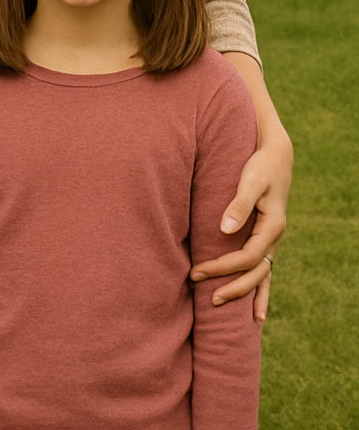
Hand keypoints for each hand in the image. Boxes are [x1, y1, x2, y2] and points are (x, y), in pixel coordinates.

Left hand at [190, 127, 292, 320]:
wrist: (276, 156)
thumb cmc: (260, 165)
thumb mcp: (251, 181)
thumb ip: (239, 205)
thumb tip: (224, 230)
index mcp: (272, 227)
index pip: (246, 258)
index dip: (222, 268)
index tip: (196, 272)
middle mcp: (274, 238)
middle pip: (255, 274)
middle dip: (232, 287)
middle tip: (206, 298)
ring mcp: (272, 240)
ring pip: (262, 276)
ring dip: (246, 294)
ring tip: (236, 316)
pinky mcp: (265, 237)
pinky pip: (264, 269)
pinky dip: (260, 289)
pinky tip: (257, 312)